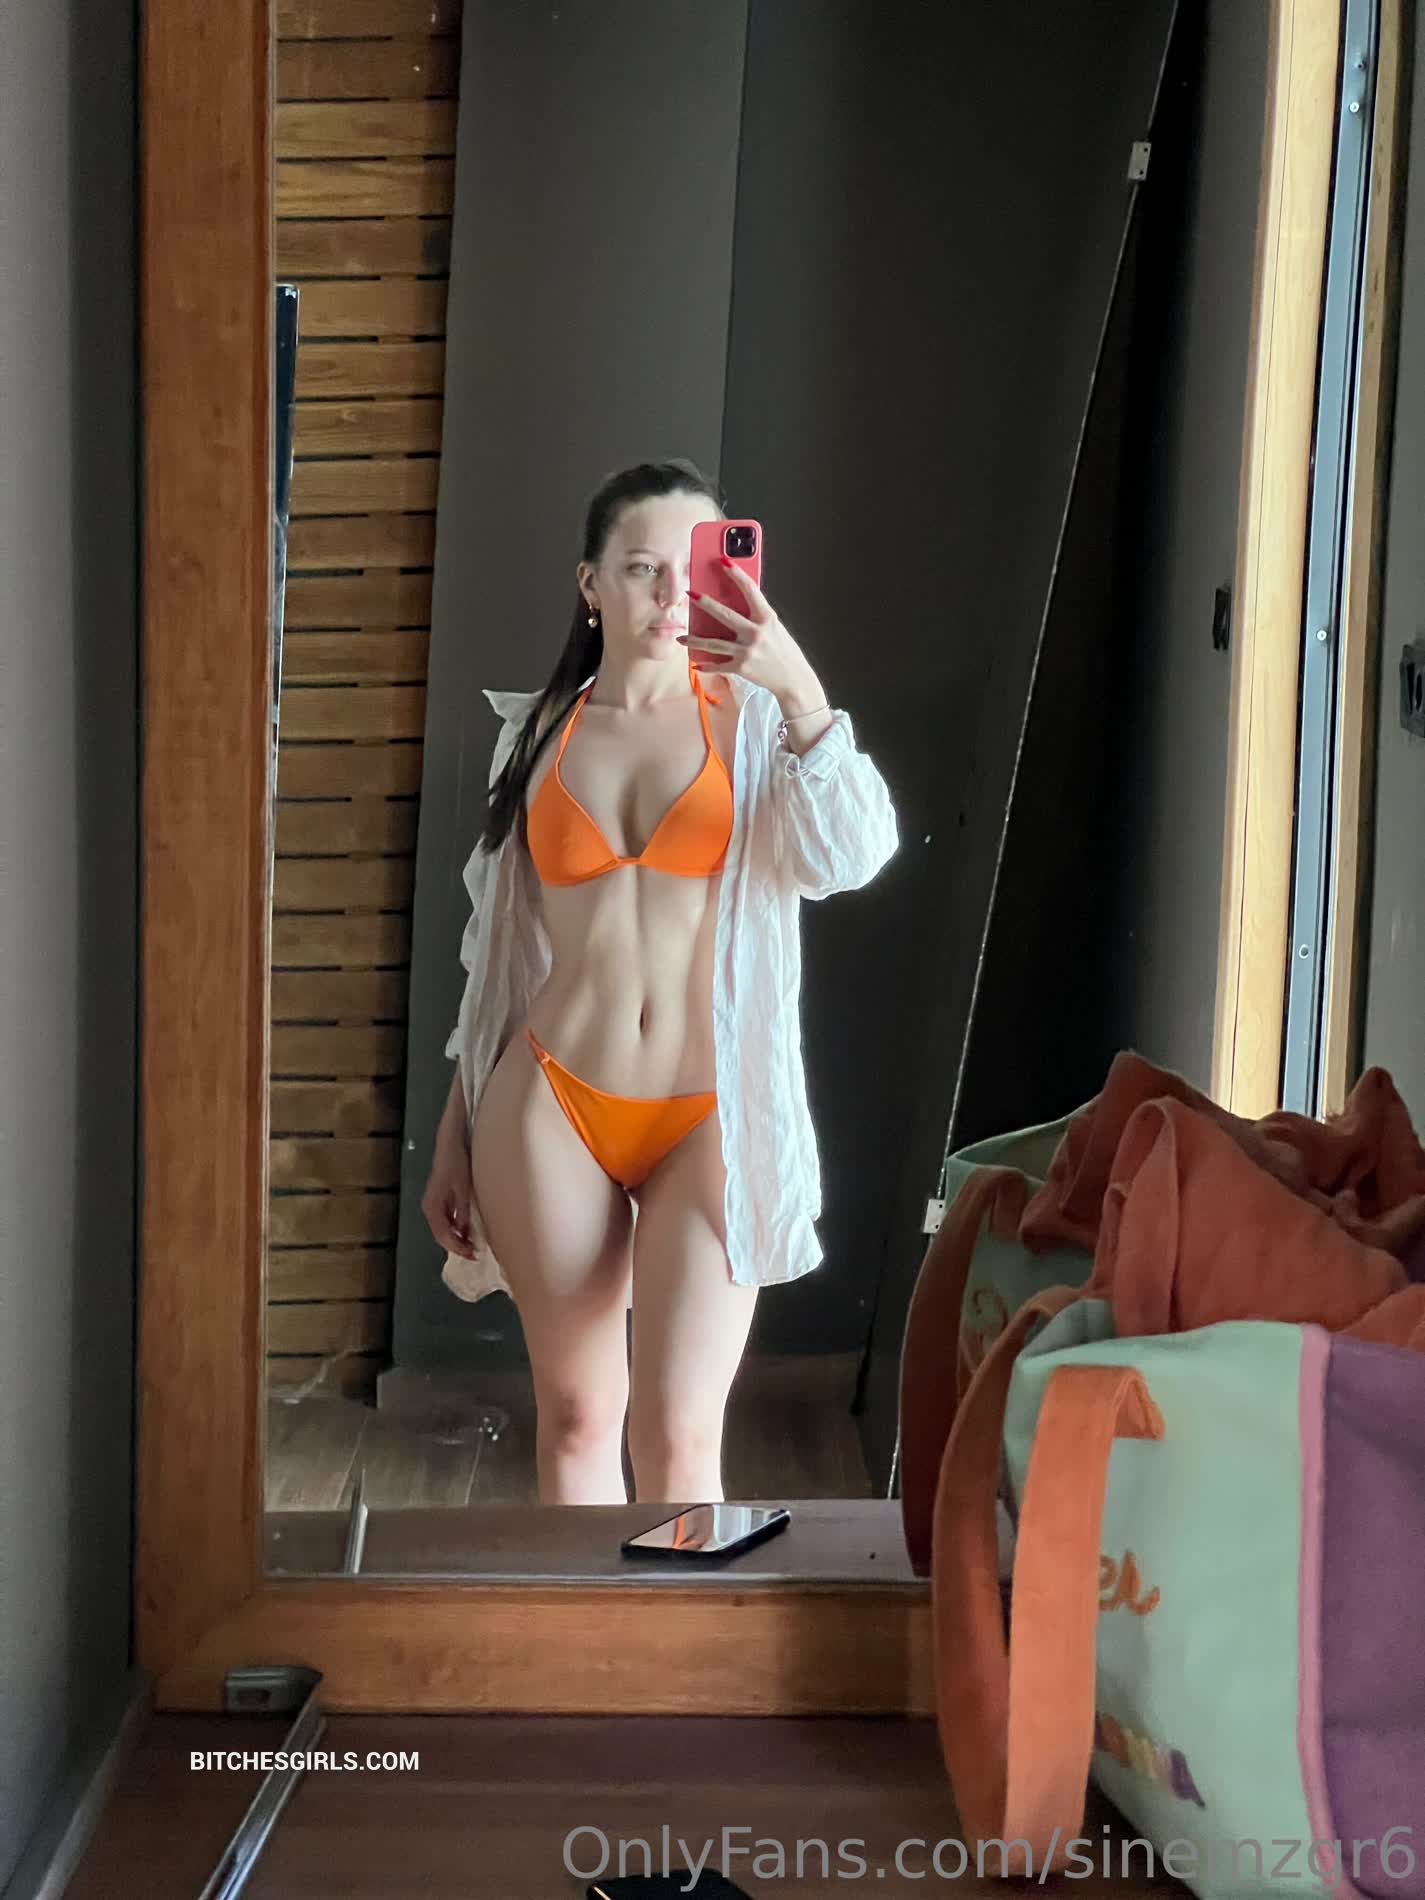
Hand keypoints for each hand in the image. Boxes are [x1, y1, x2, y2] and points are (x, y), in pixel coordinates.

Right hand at [422, 1137, 476, 1258]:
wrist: (451, 1144)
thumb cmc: (457, 1163)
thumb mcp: (463, 1190)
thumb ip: (463, 1213)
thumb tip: (466, 1234)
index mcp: (432, 1206)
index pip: (443, 1235)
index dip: (458, 1248)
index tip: (472, 1254)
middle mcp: (429, 1207)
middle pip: (441, 1235)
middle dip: (457, 1246)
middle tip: (475, 1254)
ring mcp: (433, 1204)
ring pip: (443, 1229)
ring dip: (457, 1239)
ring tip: (473, 1246)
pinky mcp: (440, 1200)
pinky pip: (446, 1221)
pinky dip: (456, 1229)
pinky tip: (468, 1231)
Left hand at [679, 560, 825, 715]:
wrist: (793, 679)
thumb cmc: (784, 651)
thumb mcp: (775, 628)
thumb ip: (758, 616)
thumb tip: (736, 603)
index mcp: (767, 618)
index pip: (750, 590)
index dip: (736, 574)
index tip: (724, 561)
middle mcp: (756, 633)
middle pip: (724, 614)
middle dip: (705, 603)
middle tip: (690, 594)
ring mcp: (747, 651)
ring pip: (714, 643)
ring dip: (694, 640)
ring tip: (682, 637)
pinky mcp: (741, 667)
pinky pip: (718, 665)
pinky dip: (706, 665)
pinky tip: (696, 663)